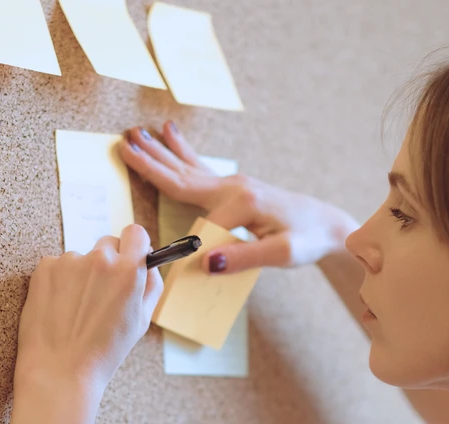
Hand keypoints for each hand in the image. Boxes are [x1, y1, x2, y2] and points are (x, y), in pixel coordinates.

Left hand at [15, 224, 162, 392]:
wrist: (60, 370)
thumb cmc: (104, 351)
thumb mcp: (142, 321)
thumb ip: (150, 286)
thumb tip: (149, 263)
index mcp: (129, 271)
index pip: (136, 233)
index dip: (134, 245)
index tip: (130, 256)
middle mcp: (100, 259)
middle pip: (108, 243)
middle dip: (107, 262)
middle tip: (100, 293)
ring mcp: (69, 261)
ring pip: (80, 259)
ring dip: (80, 275)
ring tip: (76, 310)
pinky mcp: (45, 268)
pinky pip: (57, 266)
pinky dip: (58, 282)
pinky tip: (58, 308)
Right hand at [118, 121, 359, 274]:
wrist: (326, 225)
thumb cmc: (307, 239)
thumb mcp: (281, 254)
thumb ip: (243, 258)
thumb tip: (204, 264)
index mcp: (242, 203)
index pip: (201, 228)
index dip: (183, 248)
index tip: (163, 261)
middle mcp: (234, 187)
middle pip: (182, 177)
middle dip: (151, 162)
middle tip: (122, 143)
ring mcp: (234, 183)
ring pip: (186, 168)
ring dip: (159, 152)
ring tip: (136, 133)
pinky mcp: (235, 186)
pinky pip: (199, 169)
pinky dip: (181, 152)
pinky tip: (170, 134)